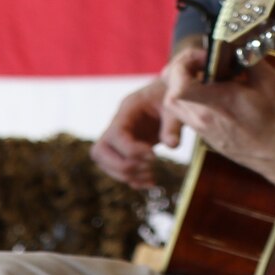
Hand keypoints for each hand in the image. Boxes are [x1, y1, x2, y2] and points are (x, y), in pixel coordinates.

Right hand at [91, 74, 172, 188]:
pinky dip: (131, 179)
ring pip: (104, 163)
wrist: (172, 91)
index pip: (115, 134)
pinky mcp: (125, 149)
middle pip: (99, 152)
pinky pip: (117, 168)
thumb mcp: (175, 106)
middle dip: (123, 165)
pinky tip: (150, 183)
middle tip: (150, 167)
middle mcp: (117, 125)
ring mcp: (118, 139)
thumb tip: (172, 146)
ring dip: (126, 175)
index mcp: (127, 110)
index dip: (130, 150)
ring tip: (152, 177)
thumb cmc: (172, 95)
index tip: (153, 155)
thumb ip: (173, 124)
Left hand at [164, 49, 274, 175]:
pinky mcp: (202, 133)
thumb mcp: (269, 81)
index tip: (205, 57)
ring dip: (181, 83)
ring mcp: (200, 128)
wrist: (274, 152)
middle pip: (169, 92)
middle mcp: (202, 117)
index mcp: (219, 102)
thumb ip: (250, 59)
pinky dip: (189, 95)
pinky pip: (184, 111)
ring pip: (173, 103)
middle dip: (179, 70)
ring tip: (206, 74)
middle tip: (201, 61)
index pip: (178, 87)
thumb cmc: (274, 117)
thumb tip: (236, 43)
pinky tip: (212, 90)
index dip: (183, 64)